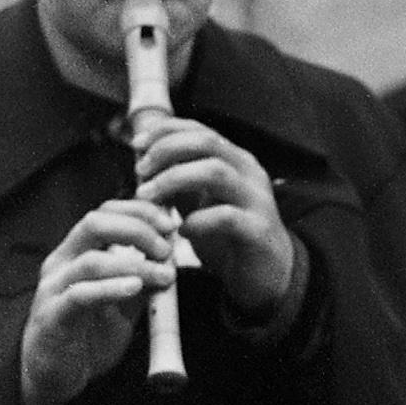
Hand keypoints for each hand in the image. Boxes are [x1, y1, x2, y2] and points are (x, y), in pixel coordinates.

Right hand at [20, 199, 180, 404]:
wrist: (54, 379)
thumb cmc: (86, 337)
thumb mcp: (123, 304)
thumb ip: (141, 280)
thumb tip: (170, 259)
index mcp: (76, 252)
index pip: (105, 212)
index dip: (139, 211)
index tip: (171, 224)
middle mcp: (61, 263)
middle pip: (95, 223)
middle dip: (137, 228)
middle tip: (166, 248)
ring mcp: (53, 288)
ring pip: (91, 260)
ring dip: (135, 264)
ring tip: (163, 275)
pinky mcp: (52, 317)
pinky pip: (80, 295)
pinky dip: (110, 288)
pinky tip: (135, 288)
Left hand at [133, 111, 297, 318]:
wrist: (269, 275)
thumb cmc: (229, 237)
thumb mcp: (201, 202)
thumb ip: (179, 182)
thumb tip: (144, 164)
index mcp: (235, 160)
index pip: (199, 130)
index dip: (165, 132)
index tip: (136, 145)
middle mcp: (249, 172)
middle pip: (206, 143)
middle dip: (166, 151)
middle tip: (139, 172)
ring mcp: (257, 199)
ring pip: (215, 172)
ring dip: (173, 180)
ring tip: (148, 197)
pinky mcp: (259, 230)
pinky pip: (226, 216)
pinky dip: (197, 220)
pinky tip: (181, 230)